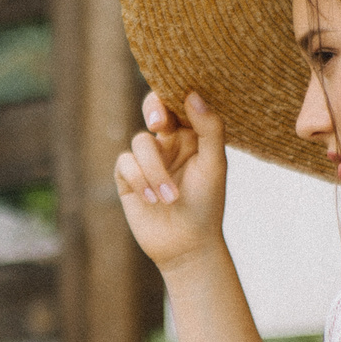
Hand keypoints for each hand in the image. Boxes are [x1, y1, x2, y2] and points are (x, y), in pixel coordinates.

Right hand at [114, 90, 228, 273]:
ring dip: (154, 170)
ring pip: (140, 142)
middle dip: (153, 110)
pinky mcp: (128, 177)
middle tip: (158, 123)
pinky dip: (139, 180)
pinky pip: (125, 163)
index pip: (180, 102)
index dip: (174, 95)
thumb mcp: (214, 164)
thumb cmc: (207, 205)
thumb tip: (192, 95)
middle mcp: (169, 142)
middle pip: (153, 108)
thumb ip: (209, 128)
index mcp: (192, 134)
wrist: (187, 246)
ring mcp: (147, 159)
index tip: (181, 104)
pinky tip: (153, 200)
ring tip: (170, 198)